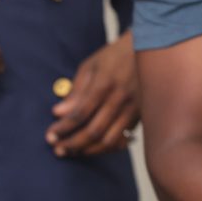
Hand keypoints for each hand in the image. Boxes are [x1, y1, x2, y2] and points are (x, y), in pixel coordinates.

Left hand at [46, 32, 138, 156]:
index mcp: (105, 84)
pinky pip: (122, 139)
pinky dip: (106, 147)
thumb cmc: (114, 56)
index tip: (50, 135)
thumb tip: (58, 113)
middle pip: (93, 131)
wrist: (151, 48)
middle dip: (72, 144)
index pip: (79, 114)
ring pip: (109, 140)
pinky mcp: (141, 115)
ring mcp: (133, 108)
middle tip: (57, 149)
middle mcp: (121, 98)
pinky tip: (92, 148)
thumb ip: (75, 91)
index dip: (62, 128)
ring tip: (72, 152)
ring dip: (88, 150)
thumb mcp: (91, 66)